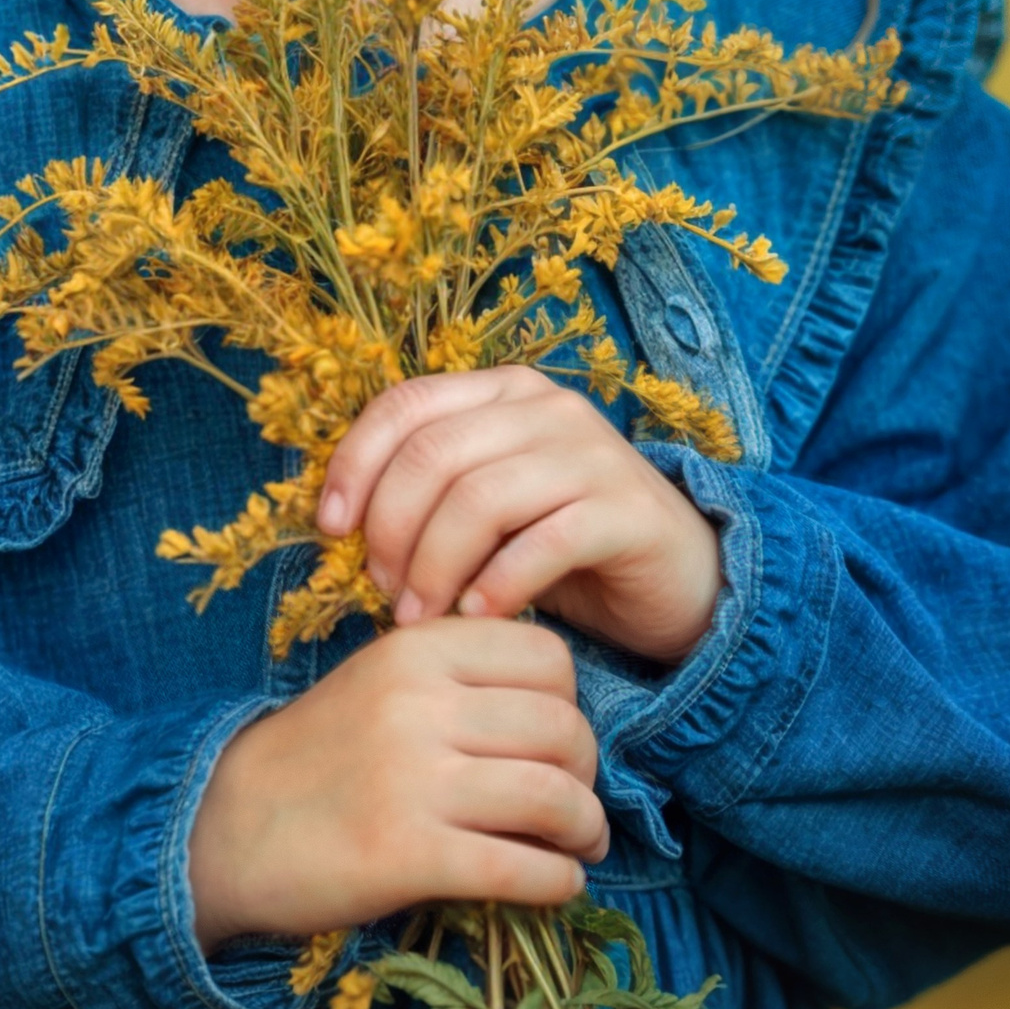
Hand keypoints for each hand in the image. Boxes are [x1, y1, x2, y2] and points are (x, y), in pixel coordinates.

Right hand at [189, 619, 606, 949]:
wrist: (226, 827)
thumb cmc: (320, 755)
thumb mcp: (383, 682)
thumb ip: (461, 677)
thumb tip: (564, 709)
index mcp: (417, 648)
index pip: (548, 659)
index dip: (570, 703)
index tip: (556, 742)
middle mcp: (420, 704)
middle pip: (563, 729)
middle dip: (586, 775)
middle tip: (576, 805)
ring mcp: (415, 780)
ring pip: (554, 797)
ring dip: (585, 830)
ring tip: (579, 847)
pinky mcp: (409, 855)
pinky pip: (522, 868)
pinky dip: (558, 882)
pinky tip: (556, 885)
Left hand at [318, 366, 722, 666]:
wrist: (680, 577)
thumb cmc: (563, 546)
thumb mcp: (488, 510)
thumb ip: (430, 497)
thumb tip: (339, 528)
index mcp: (502, 391)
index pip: (405, 405)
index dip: (355, 464)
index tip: (329, 531)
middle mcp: (546, 407)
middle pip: (434, 454)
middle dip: (391, 530)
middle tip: (383, 592)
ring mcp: (591, 453)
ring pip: (480, 498)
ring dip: (434, 566)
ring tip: (419, 616)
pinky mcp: (626, 509)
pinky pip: (543, 542)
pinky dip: (497, 585)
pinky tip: (477, 617)